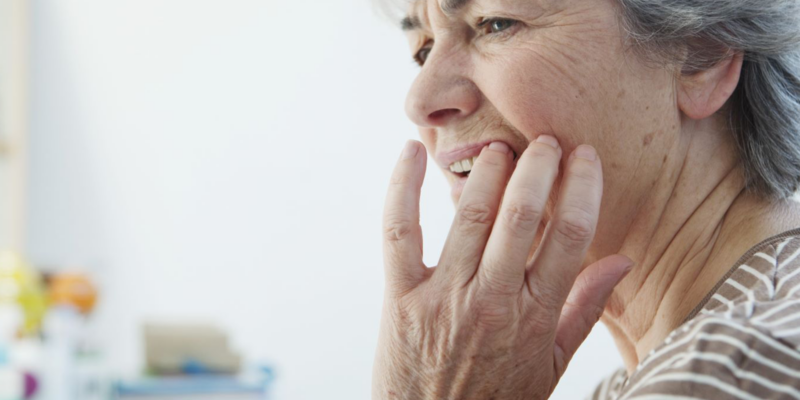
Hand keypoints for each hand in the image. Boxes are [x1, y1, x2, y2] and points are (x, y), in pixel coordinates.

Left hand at [372, 137, 632, 399]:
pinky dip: (401, 188)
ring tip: (502, 149)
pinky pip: (400, 232)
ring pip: (470, 216)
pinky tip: (410, 152)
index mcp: (536, 316)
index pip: (571, 236)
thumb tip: (622, 261)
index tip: (586, 157)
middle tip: (546, 141)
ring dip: (489, 173)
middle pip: (522, 216)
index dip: (582, 187)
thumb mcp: (552, 364)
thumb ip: (585, 309)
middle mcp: (493, 299)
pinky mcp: (402, 296)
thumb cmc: (497, 397)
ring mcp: (445, 296)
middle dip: (538, 168)